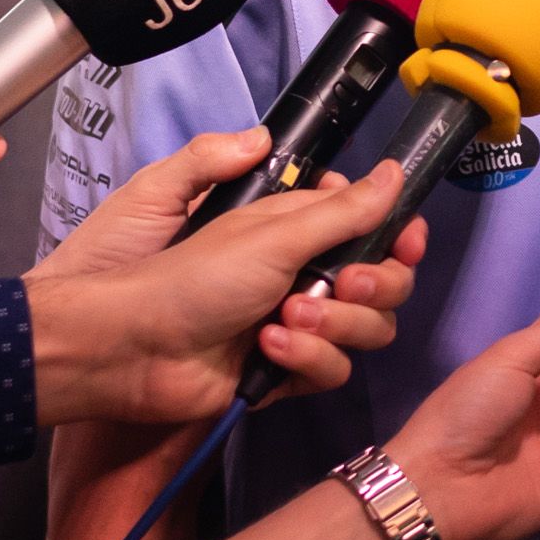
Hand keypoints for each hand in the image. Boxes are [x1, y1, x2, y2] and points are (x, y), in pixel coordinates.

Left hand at [28, 133, 424, 427]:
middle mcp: (304, 274)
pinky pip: (333, 369)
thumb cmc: (190, 274)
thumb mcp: (267, 230)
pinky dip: (306, 358)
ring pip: (366, 328)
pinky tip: (266, 350)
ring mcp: (299, 324)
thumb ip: (339, 208)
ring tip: (282, 320)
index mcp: (298, 229)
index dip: (397, 236)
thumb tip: (393, 169)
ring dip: (334, 323)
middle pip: (384, 281)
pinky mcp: (288, 371)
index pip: (373, 227)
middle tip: (342, 283)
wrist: (134, 347)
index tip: (404, 242)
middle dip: (372, 284)